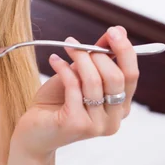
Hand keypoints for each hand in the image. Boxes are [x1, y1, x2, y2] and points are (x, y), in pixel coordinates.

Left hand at [12, 26, 138, 157]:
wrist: (32, 132)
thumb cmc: (55, 104)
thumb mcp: (78, 77)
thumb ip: (96, 59)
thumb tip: (115, 33)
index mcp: (119, 107)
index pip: (131, 76)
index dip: (125, 51)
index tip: (114, 31)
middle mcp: (114, 119)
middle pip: (116, 78)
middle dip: (97, 54)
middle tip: (77, 43)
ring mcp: (97, 124)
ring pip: (94, 81)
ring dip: (79, 58)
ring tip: (66, 46)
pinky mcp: (77, 124)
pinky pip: (74, 87)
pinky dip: (63, 68)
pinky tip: (53, 60)